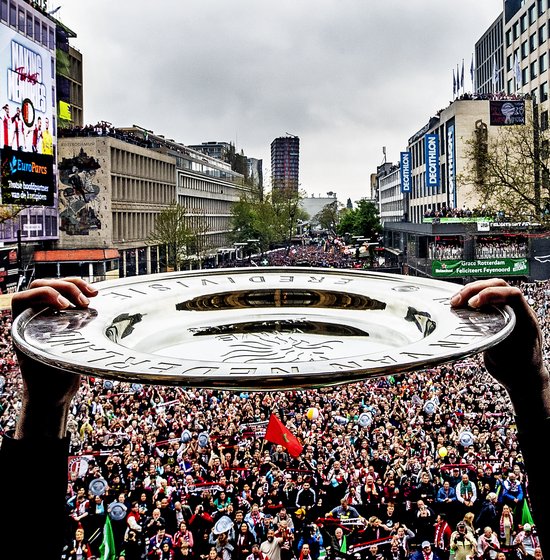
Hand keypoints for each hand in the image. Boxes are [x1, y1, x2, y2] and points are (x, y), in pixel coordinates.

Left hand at [11, 278, 97, 438]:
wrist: (52, 396)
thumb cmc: (48, 383)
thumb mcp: (51, 363)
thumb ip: (59, 343)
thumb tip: (73, 324)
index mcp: (20, 326)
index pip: (23, 297)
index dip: (44, 294)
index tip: (64, 306)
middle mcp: (31, 318)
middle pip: (42, 286)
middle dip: (65, 289)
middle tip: (85, 303)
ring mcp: (47, 316)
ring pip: (56, 287)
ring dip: (75, 287)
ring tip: (92, 297)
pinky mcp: (63, 318)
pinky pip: (68, 297)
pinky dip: (81, 293)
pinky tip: (94, 298)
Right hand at [451, 279, 548, 417]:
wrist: (523, 378)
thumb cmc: (518, 369)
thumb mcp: (504, 355)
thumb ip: (493, 338)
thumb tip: (475, 326)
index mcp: (525, 319)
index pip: (511, 294)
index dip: (490, 294)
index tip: (473, 303)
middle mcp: (519, 312)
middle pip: (498, 286)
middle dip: (475, 289)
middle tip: (457, 300)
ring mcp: (509, 312)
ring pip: (491, 289)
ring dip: (471, 292)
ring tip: (455, 302)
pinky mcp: (499, 316)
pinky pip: (486, 300)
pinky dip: (472, 299)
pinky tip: (460, 306)